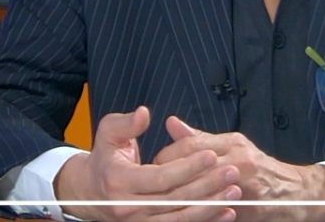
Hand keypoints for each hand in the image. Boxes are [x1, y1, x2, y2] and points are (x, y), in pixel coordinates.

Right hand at [56, 107, 241, 221]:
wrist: (90, 192)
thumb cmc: (104, 159)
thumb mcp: (108, 134)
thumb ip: (126, 123)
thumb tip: (144, 113)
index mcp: (119, 182)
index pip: (159, 177)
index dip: (187, 167)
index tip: (211, 154)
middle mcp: (129, 208)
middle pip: (175, 199)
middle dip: (207, 186)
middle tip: (232, 171)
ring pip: (181, 217)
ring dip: (211, 206)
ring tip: (235, 191)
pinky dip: (206, 220)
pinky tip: (226, 212)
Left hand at [154, 117, 324, 221]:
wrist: (299, 194)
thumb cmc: (261, 169)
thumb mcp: (233, 147)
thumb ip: (201, 139)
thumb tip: (171, 123)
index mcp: (232, 144)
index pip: (190, 146)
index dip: (166, 157)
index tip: (150, 165)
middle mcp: (239, 162)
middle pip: (192, 168)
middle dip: (167, 180)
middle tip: (150, 188)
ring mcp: (245, 188)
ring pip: (201, 192)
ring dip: (180, 199)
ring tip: (164, 204)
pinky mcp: (249, 210)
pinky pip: (217, 211)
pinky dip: (200, 213)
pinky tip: (186, 214)